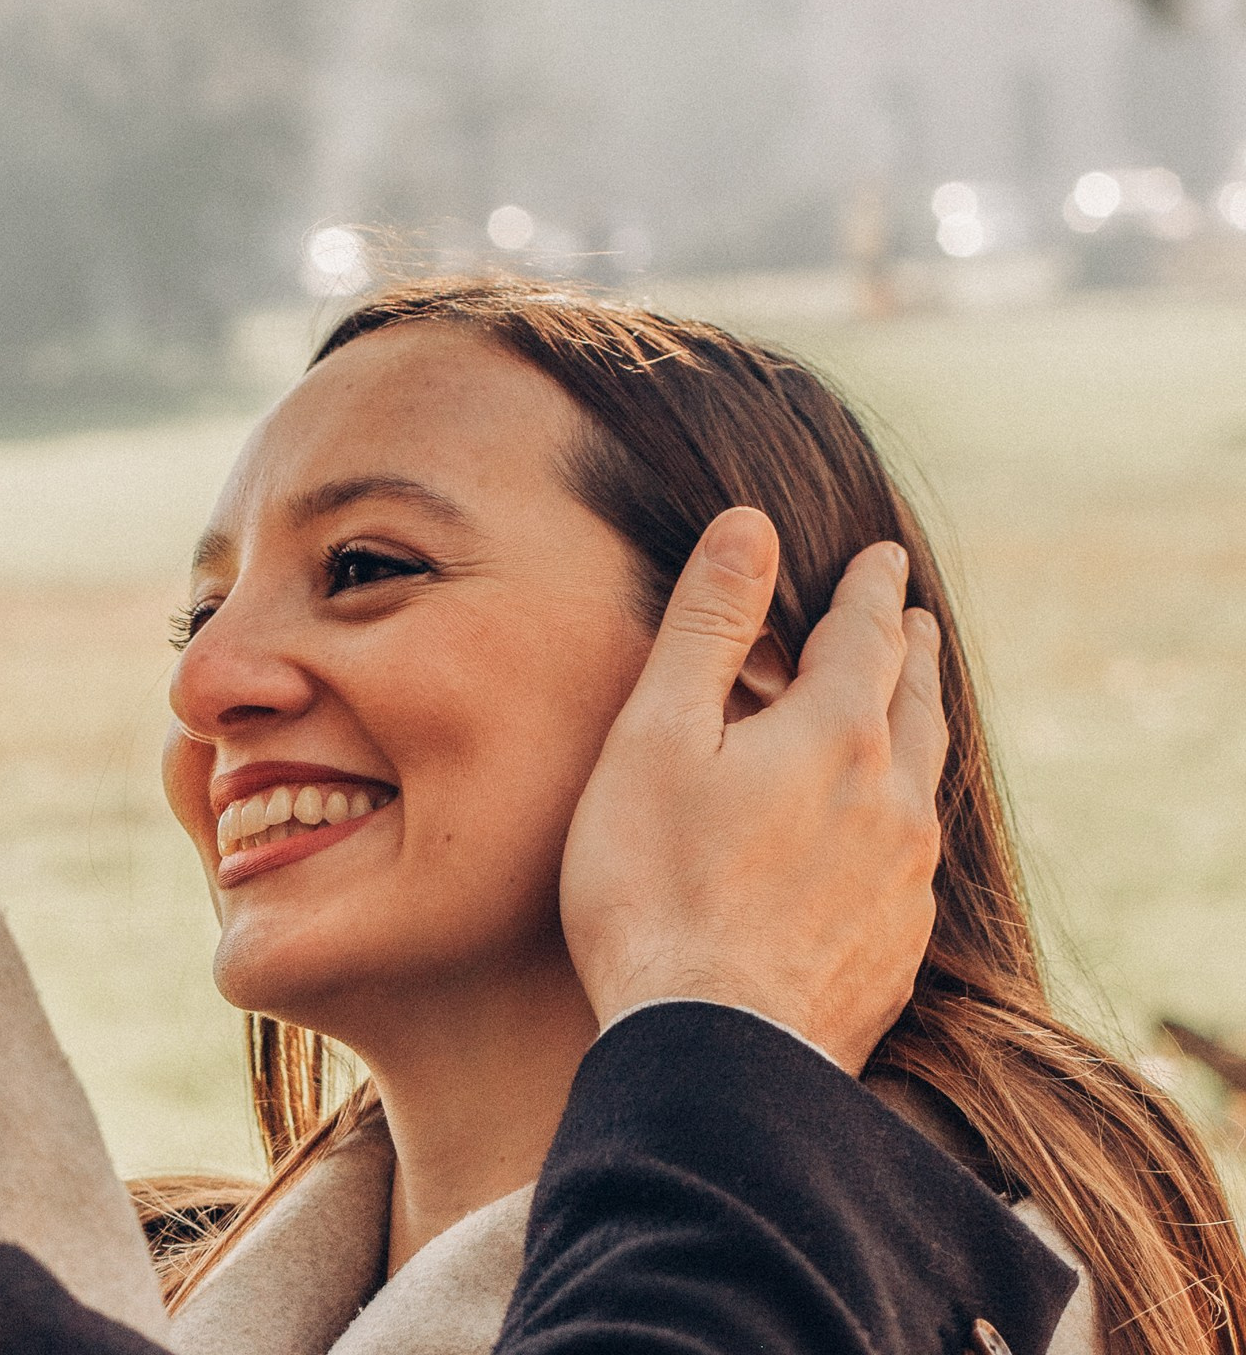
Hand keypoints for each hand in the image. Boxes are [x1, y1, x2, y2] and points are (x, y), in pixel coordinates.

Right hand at [560, 507, 947, 1074]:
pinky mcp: (894, 954)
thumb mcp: (658, 738)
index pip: (865, 638)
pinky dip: (900, 821)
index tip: (879, 558)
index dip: (868, 591)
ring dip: (915, 734)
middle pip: (917, 706)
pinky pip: (912, 863)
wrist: (710, 1054)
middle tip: (914, 620)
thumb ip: (706, 629)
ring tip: (906, 716)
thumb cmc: (657, 889)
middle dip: (911, 653)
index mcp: (837, 739)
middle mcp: (893, 804)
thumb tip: (750, 527)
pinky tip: (881, 842)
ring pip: (924, 785)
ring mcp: (904, 886)